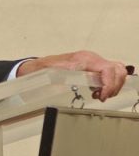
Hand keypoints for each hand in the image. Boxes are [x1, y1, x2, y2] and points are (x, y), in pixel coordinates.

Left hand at [16, 50, 131, 101]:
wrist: (38, 67)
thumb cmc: (45, 70)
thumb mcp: (57, 75)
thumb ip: (73, 78)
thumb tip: (88, 85)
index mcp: (84, 59)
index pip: (109, 69)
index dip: (110, 85)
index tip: (102, 96)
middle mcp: (90, 58)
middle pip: (117, 69)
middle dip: (114, 86)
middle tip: (102, 97)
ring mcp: (92, 61)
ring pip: (116, 71)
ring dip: (112, 86)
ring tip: (99, 95)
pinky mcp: (92, 66)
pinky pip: (108, 73)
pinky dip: (108, 84)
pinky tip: (97, 91)